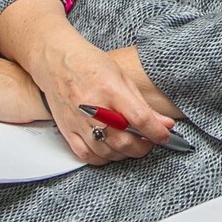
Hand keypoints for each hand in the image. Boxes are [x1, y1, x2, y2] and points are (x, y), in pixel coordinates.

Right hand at [28, 32, 172, 164]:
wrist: (56, 63)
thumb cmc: (90, 65)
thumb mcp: (123, 78)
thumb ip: (142, 104)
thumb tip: (164, 123)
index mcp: (110, 90)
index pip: (139, 118)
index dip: (156, 132)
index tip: (165, 136)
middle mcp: (93, 109)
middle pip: (123, 141)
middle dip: (143, 147)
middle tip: (150, 141)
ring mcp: (78, 122)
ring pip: (107, 152)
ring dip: (125, 153)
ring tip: (133, 144)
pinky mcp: (67, 131)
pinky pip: (87, 155)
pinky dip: (103, 158)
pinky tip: (111, 150)